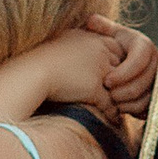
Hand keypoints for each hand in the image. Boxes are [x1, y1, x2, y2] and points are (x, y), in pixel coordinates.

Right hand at [40, 20, 157, 128]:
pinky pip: (111, 104)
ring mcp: (99, 69)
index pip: (117, 53)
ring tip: (121, 110)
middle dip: (124, 84)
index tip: (115, 82)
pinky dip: (113, 113)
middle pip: (123, 70)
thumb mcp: (62, 46)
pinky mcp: (94, 87)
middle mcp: (100, 51)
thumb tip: (88, 65)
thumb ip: (79, 51)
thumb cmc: (39, 63)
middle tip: (127, 98)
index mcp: (93, 39)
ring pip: (120, 88)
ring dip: (121, 100)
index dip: (118, 69)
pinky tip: (113, 119)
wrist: (30, 73)